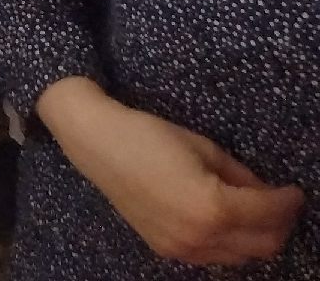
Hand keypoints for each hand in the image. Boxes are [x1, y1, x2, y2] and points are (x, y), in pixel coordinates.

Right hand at [41, 77, 304, 265]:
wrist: (96, 143)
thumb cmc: (149, 135)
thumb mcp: (204, 148)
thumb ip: (239, 176)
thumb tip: (264, 192)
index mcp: (212, 207)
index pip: (269, 213)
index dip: (288, 202)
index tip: (295, 192)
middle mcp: (200, 236)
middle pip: (263, 245)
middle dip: (279, 224)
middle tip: (280, 203)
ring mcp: (182, 248)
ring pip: (240, 256)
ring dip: (255, 237)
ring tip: (254, 213)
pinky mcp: (167, 250)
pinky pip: (213, 256)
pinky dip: (228, 243)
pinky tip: (223, 221)